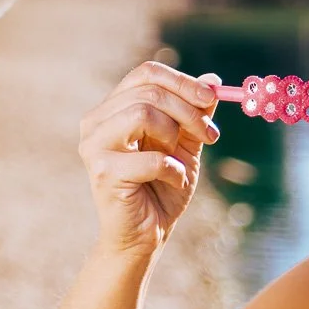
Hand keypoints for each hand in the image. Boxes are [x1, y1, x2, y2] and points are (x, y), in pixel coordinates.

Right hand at [78, 61, 220, 258]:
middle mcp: (96, 122)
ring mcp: (94, 146)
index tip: (211, 99)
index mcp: (113, 109)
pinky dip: (173, 170)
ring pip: (143, 114)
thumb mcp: (185, 145)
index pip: (146, 74)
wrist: (147, 235)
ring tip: (181, 161)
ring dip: (175, 136)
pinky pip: (151, 158)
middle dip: (189, 112)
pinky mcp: (104, 172)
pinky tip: (174, 181)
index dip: (182, 82)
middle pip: (149, 91)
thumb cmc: (162, 189)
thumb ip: (194, 113)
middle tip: (210, 135)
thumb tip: (213, 80)